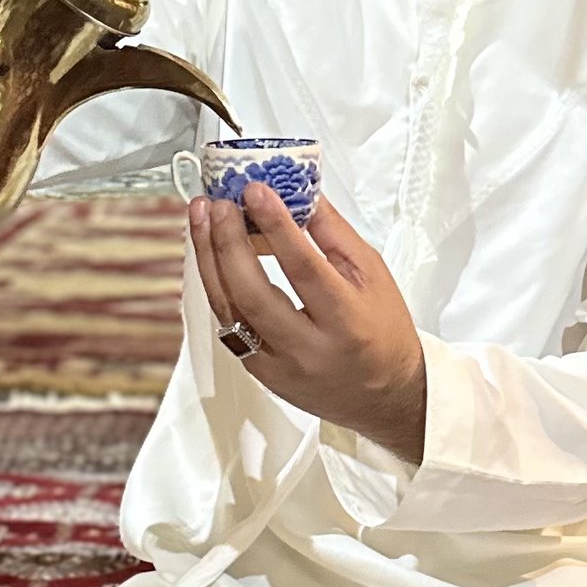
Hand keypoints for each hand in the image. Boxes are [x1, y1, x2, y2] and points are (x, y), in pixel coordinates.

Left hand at [190, 187, 427, 465]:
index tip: (256, 191)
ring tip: (203, 217)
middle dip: (227, 241)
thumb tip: (299, 194)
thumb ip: (334, 234)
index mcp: (345, 321)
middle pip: (253, 293)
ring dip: (209, 258)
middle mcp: (308, 348)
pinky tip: (211, 254)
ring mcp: (278, 366)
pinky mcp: (260, 373)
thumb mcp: (373, 276)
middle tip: (220, 203)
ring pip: (229, 309)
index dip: (275, 226)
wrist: (384, 395)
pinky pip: (228, 324)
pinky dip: (217, 284)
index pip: (303, 269)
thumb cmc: (383, 331)